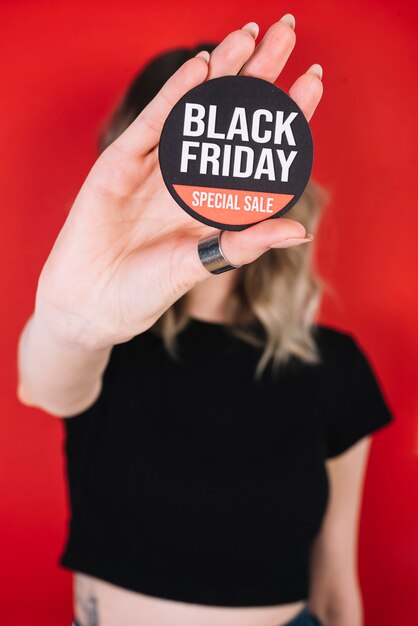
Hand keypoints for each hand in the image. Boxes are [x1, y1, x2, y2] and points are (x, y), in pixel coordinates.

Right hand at [36, 13, 322, 349]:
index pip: (256, 150)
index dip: (284, 117)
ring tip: (249, 35)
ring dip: (222, 73)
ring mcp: (154, 168)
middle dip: (258, 76)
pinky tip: (203, 68)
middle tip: (286, 33)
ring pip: (194, 112)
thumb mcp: (200, 267)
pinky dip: (177, 96)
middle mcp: (188, 179)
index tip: (312, 81)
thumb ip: (245, 244)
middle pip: (229, 119)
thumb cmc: (145, 292)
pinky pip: (154, 123)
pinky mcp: (120, 163)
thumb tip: (300, 230)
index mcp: (213, 204)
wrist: (90, 303)